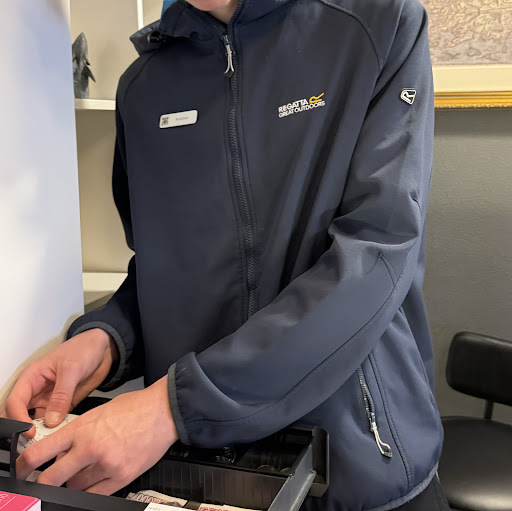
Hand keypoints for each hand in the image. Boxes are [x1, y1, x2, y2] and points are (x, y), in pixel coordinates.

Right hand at [4, 329, 116, 435]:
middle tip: (34, 443)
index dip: (17, 418)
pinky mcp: (63, 406)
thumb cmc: (84, 348)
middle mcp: (37, 391)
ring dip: (42, 433)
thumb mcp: (72, 369)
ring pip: (37, 422)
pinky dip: (58, 430)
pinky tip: (63, 436)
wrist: (103, 348)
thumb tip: (51, 420)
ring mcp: (50, 400)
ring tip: (49, 444)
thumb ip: (62, 394)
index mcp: (32, 377)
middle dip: (23, 430)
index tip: (28, 431)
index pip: (15, 401)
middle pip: (21, 415)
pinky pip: (56, 422)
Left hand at [16, 376, 177, 494]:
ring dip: (72, 483)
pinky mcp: (122, 477)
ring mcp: (107, 465)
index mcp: (82, 428)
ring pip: (74, 488)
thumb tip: (59, 449)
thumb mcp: (98, 412)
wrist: (164, 411)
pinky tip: (93, 479)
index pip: (40, 453)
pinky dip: (90, 490)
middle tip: (42, 481)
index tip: (23, 470)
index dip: (24, 466)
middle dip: (43, 483)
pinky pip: (95, 494)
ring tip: (81, 471)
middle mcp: (91, 449)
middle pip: (51, 478)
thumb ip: (77, 432)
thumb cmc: (134, 407)